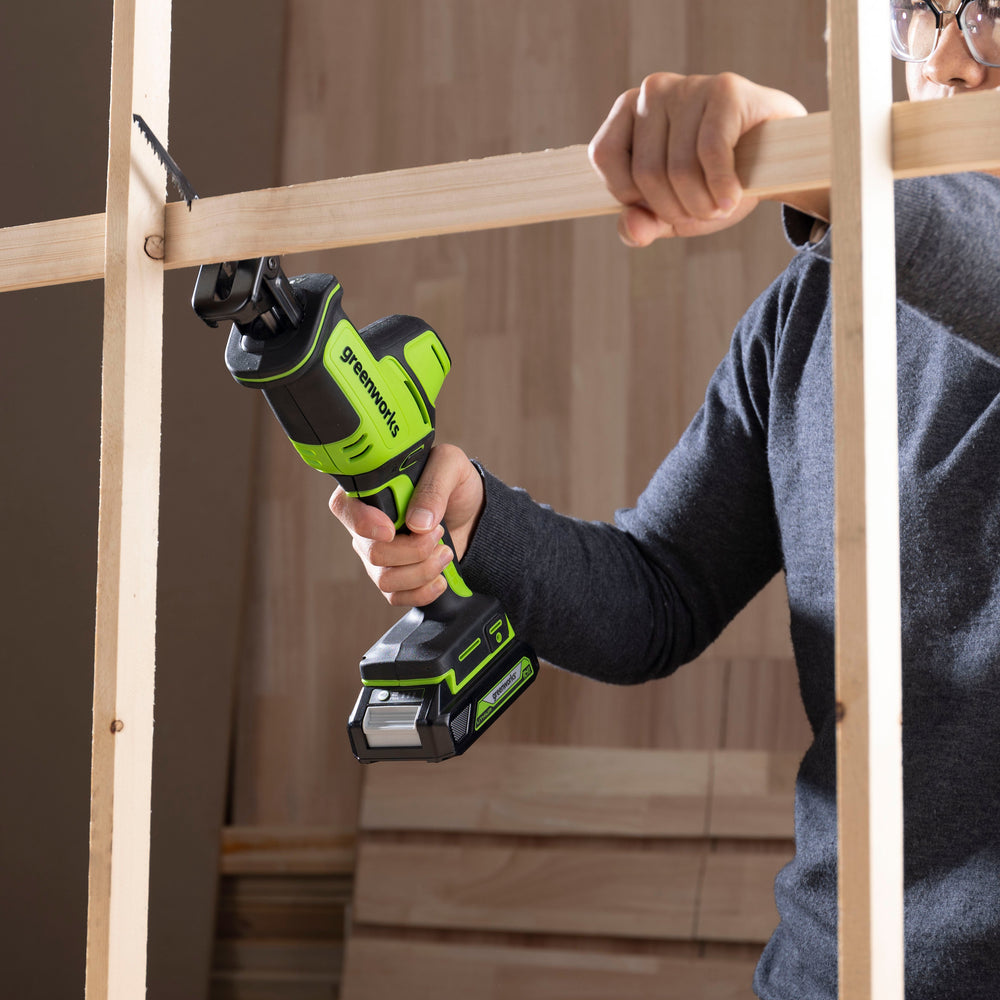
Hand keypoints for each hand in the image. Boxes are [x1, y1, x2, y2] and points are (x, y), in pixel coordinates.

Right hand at [329, 443, 484, 606]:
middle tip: (438, 533)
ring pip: (385, 578)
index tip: (392, 529)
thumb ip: (434, 487)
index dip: (363, 522)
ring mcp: (378, 554)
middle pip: (372, 551)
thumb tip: (418, 522)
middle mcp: (367, 525)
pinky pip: (396, 596)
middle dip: (413, 549)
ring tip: (445, 552)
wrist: (474, 513)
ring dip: (423, 570)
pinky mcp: (394, 578)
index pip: (344, 507)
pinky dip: (423, 591)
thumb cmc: (456, 483)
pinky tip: (440, 577)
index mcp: (371, 489)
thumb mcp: (451, 466)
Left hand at [588, 72, 808, 245]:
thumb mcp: (671, 213)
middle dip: (674, 209)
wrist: (774, 161)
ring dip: (702, 204)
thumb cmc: (712, 183)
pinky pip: (710, 152)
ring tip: (720, 205)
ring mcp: (689, 86)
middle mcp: (653, 91)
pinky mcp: (726, 89)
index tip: (660, 204)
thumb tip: (631, 227)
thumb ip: (642, 225)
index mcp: (628, 112)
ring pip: (678, 168)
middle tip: (700, 211)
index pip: (604, 157)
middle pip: (645, 173)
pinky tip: (732, 199)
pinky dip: (722, 188)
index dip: (631, 195)